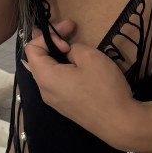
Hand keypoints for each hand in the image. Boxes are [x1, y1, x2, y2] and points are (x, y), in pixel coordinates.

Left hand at [20, 21, 142, 149]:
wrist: (120, 123)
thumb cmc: (104, 88)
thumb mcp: (89, 57)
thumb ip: (73, 48)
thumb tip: (68, 53)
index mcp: (45, 77)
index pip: (31, 49)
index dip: (47, 37)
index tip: (68, 39)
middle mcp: (44, 90)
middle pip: (38, 60)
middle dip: (52, 42)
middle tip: (71, 29)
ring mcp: (54, 101)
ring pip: (48, 71)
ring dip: (58, 55)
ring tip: (73, 46)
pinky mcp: (66, 107)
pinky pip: (57, 83)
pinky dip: (63, 69)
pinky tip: (77, 65)